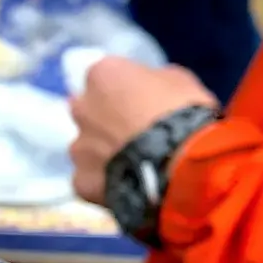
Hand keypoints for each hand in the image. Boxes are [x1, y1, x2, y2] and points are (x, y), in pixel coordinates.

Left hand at [69, 58, 217, 203]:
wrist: (182, 165)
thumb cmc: (184, 114)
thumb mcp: (179, 81)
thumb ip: (152, 82)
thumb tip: (148, 91)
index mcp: (102, 75)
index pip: (105, 77)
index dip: (126, 92)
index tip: (143, 104)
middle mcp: (81, 109)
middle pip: (88, 112)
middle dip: (106, 121)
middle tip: (135, 135)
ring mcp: (78, 148)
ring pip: (87, 148)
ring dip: (104, 154)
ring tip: (134, 166)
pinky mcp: (82, 181)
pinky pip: (91, 180)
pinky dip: (105, 184)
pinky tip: (128, 187)